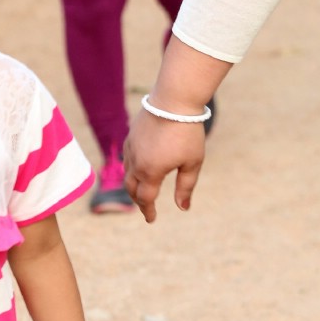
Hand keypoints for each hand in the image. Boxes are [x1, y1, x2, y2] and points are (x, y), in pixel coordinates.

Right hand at [123, 107, 207, 222]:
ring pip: (127, 174)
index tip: (152, 219)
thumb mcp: (192, 162)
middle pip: (132, 189)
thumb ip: (186, 186)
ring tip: (142, 189)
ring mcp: (130, 149)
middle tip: (146, 207)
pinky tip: (140, 168)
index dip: (148, 211)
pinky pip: (126, 159)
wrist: (174, 101)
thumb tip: (183, 208)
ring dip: (134, 185)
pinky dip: (131, 169)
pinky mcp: (130, 138)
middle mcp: (136, 163)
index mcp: (151, 172)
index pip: (145, 199)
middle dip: (139, 200)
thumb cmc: (187, 132)